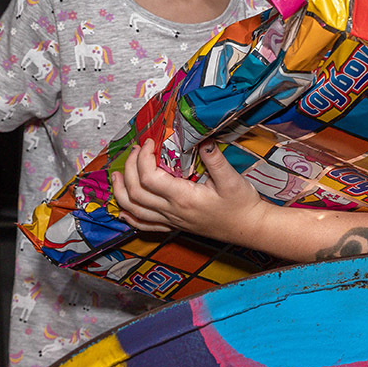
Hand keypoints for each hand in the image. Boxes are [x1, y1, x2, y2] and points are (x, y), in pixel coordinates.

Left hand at [111, 138, 267, 242]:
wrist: (249, 227)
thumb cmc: (242, 204)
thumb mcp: (232, 179)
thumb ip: (214, 159)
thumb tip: (202, 139)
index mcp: (184, 198)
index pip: (150, 178)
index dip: (143, 158)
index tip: (150, 142)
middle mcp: (173, 212)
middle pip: (136, 192)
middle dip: (129, 168)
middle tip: (137, 150)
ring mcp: (172, 221)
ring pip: (134, 210)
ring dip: (121, 191)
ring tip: (117, 175)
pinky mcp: (174, 226)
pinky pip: (144, 225)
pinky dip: (129, 216)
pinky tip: (122, 209)